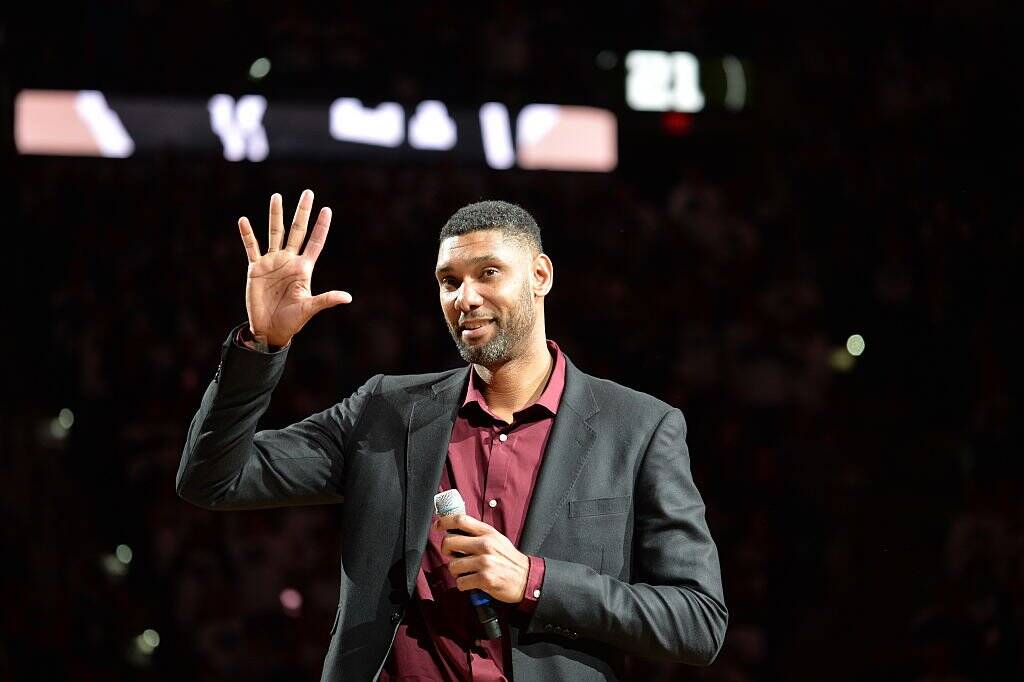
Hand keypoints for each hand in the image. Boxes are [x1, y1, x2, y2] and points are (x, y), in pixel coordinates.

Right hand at [237, 190, 351, 347]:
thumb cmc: (292, 321)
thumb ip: (326, 299)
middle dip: (302, 212)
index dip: (321, 226)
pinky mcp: (256, 269)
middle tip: (308, 193)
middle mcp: (289, 261)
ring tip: (277, 197)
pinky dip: (247, 235)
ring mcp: (272, 263)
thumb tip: (348, 297)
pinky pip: (251, 248)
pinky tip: (244, 220)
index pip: (315, 242)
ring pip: (274, 233)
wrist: (270, 329)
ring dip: (275, 215)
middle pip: (296, 231)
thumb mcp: (309, 308)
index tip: (327, 209)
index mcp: (304, 268)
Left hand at [435, 514, 529, 603]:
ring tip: (467, 572)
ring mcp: (485, 562)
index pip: (461, 520)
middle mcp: (485, 545)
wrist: (527, 578)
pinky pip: (460, 582)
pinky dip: (463, 584)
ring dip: (456, 571)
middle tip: (453, 556)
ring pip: (452, 565)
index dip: (444, 521)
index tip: (437, 526)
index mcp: (487, 533)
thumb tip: (456, 529)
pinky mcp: (484, 579)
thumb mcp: (496, 539)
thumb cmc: (509, 560)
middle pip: (450, 541)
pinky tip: (472, 582)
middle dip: (446, 551)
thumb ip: (478, 534)